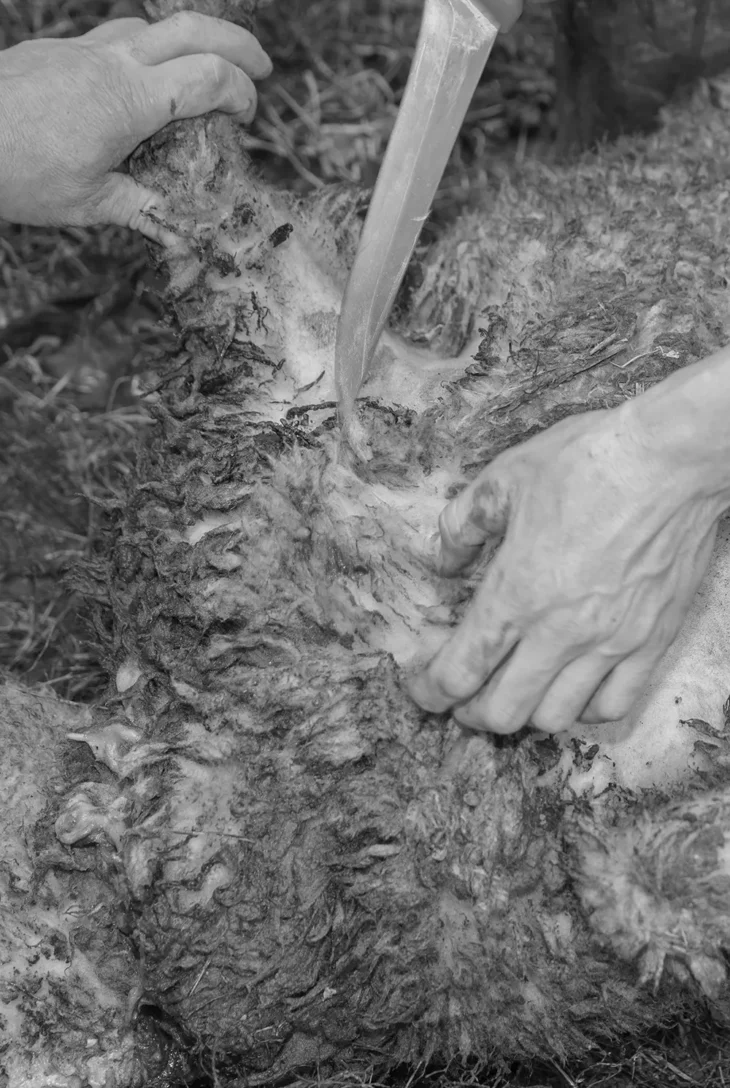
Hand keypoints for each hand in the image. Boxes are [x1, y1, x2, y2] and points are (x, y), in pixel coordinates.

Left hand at [0, 12, 271, 240]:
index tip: (246, 118)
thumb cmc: (18, 173)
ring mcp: (84, 49)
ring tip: (206, 68)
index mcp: (129, 101)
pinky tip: (143, 80)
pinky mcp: (61, 50)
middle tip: (261, 66)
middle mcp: (112, 63)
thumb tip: (185, 241)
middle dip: (237, 42)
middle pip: (192, 27)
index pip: (209, 77)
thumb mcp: (89, 205)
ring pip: (152, 24)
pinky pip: (117, 36)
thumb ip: (143, 212)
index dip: (240, 93)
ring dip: (190, 39)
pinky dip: (147, 49)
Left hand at [408, 404, 724, 733]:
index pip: (459, 671)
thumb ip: (462, 525)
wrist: (671, 459)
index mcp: (514, 593)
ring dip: (526, 713)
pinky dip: (584, 709)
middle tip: (463, 695)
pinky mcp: (651, 642)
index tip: (422, 688)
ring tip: (517, 693)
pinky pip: (614, 705)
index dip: (430, 691)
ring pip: (556, 718)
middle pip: (501, 712)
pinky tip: (573, 689)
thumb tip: (442, 560)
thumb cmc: (587, 462)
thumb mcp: (504, 479)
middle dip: (470, 711)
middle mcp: (559, 631)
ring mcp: (609, 643)